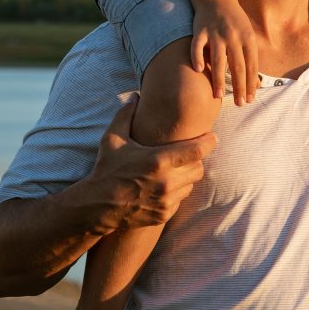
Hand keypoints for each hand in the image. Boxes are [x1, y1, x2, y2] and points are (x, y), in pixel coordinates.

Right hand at [88, 95, 216, 231]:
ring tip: (172, 170)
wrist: (97, 206)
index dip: (209, 142)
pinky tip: (163, 186)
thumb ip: (126, 115)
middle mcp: (166, 182)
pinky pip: (181, 199)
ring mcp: (167, 200)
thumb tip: (135, 96)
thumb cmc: (106, 169)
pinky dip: (177, 192)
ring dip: (186, 176)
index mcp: (158, 160)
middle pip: (199, 167)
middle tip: (185, 154)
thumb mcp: (113, 139)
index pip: (198, 150)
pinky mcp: (165, 213)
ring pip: (191, 183)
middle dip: (195, 159)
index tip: (212, 137)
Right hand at [192, 0, 265, 104]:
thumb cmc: (235, 21)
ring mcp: (216, 33)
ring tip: (219, 96)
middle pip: (237, 66)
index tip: (250, 99)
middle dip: (240, 86)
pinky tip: (199, 71)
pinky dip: (198, 58)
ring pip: (218, 59)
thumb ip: (250, 58)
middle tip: (240, 104)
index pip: (251, 65)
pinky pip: (197, 46)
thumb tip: (257, 84)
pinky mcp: (200, 31)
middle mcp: (233, 37)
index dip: (251, 83)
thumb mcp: (248, 36)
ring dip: (219, 79)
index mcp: (247, 38)